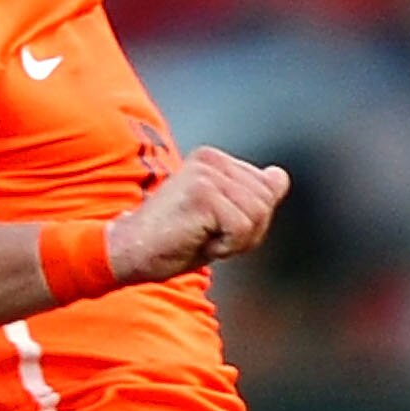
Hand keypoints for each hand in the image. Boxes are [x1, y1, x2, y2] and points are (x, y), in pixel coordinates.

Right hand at [105, 146, 290, 285]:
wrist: (129, 252)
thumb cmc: (173, 241)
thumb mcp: (222, 217)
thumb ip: (252, 196)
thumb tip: (280, 176)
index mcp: (215, 159)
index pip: (268, 189)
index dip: (250, 221)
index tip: (214, 227)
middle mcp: (212, 159)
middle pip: (266, 202)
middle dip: (245, 232)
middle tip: (207, 236)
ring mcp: (207, 174)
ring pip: (257, 215)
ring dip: (235, 240)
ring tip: (201, 237)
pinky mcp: (203, 193)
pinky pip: (241, 228)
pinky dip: (225, 246)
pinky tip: (197, 241)